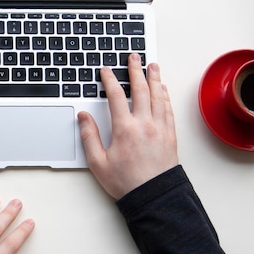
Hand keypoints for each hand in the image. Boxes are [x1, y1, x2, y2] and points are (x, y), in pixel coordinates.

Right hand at [77, 53, 178, 198]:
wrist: (154, 196)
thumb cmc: (126, 182)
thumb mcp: (98, 162)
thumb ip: (89, 137)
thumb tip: (83, 117)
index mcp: (125, 129)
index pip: (116, 96)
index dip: (110, 80)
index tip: (106, 70)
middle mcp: (145, 124)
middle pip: (141, 89)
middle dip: (136, 70)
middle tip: (133, 57)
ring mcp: (160, 128)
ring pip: (158, 96)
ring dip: (154, 78)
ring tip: (152, 65)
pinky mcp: (170, 135)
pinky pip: (168, 109)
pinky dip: (165, 96)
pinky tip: (163, 90)